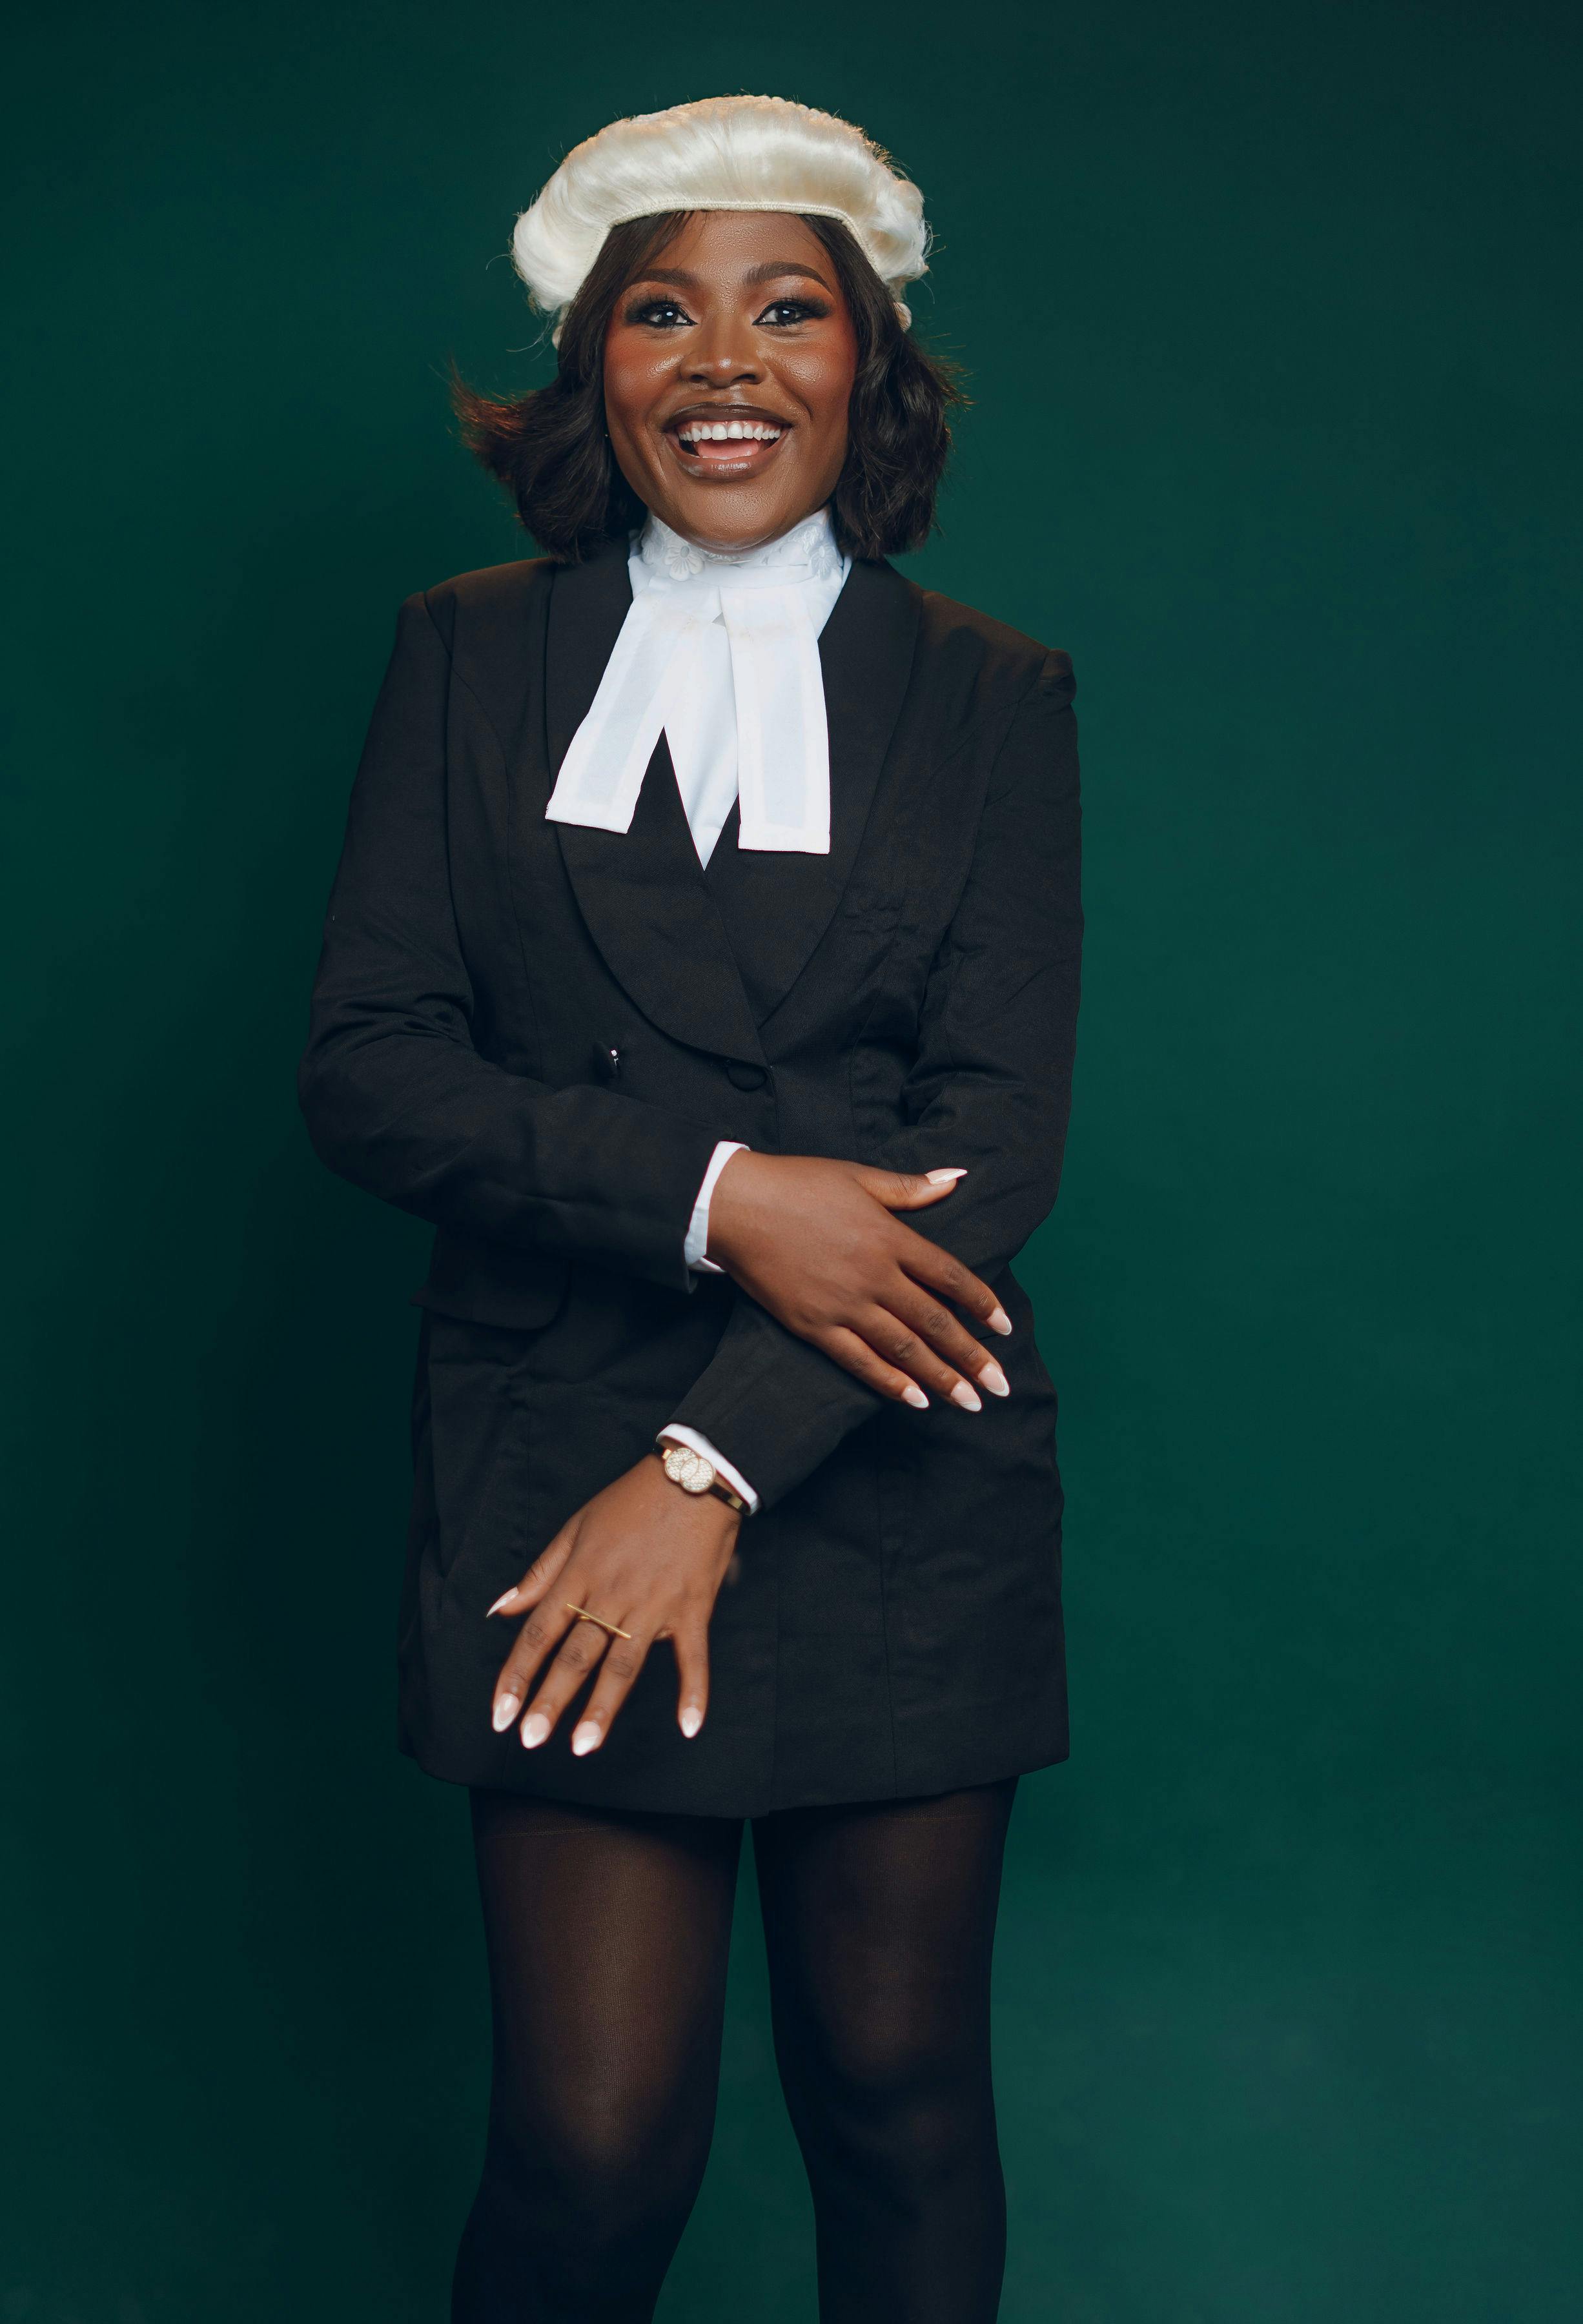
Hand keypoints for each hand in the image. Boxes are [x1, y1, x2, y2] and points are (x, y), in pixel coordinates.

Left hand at [486, 1456, 738, 1753]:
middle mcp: (612, 1595)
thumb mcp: (575, 1527)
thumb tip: (499, 1609)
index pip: (539, 1633)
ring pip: (624, 1665)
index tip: (500, 1715)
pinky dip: (694, 1692)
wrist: (693, 1476)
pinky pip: (693, 1657)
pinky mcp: (693, 1609)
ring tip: (583, 1746)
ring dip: (603, 1708)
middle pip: (576, 1656)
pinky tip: (689, 1728)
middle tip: (532, 1741)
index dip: (517, 1676)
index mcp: (580, 1575)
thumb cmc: (630, 1500)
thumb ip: (539, 1574)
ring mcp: (654, 1605)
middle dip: (551, 1701)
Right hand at [704, 1153, 1012, 1409]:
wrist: (735, 1205)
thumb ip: (911, 1188)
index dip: (982, 1303)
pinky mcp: (814, 1326)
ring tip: (969, 1402)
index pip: (951, 1276)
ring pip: (904, 1349)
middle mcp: (874, 1275)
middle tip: (1001, 1385)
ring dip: (941, 1378)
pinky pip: (859, 1361)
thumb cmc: (797, 1184)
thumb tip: (957, 1177)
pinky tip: (915, 1400)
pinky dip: (890, 1383)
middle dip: (973, 1356)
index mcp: (890, 1237)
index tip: (1005, 1328)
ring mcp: (844, 1305)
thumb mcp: (859, 1176)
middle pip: (935, 1322)